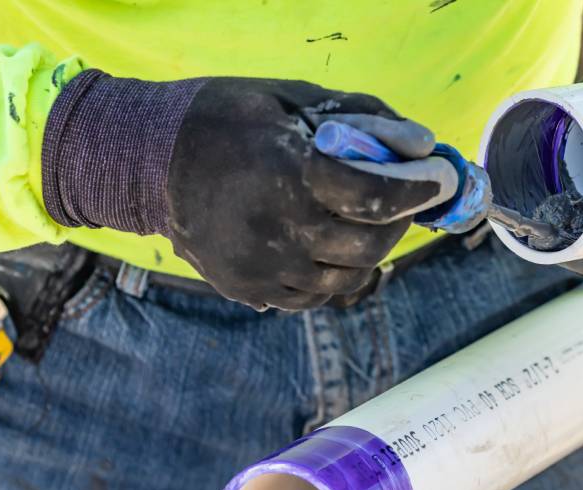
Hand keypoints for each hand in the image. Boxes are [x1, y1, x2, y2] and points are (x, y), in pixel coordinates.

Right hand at [42, 71, 457, 310]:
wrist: (147, 162)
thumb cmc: (226, 120)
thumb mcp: (290, 99)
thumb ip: (358, 117)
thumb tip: (418, 143)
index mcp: (284, 174)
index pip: (371, 197)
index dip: (413, 190)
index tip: (436, 179)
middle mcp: (273, 229)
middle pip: (366, 248)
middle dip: (396, 224)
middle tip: (402, 202)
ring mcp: (259, 267)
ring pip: (344, 279)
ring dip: (365, 252)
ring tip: (358, 222)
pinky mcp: (247, 290)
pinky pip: (311, 296)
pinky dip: (331, 274)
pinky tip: (323, 244)